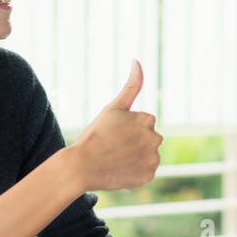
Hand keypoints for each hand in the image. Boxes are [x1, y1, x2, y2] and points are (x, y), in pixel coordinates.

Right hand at [66, 60, 162, 191]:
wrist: (81, 166)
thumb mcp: (113, 107)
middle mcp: (155, 139)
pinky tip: (120, 169)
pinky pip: (145, 172)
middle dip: (134, 142)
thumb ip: (131, 85)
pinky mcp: (149, 176)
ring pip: (147, 155)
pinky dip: (135, 172)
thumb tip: (137, 60)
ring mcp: (153, 159)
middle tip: (114, 147)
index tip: (113, 133)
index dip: (127, 128)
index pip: (143, 123)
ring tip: (116, 159)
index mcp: (148, 120)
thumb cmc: (95, 134)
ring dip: (135, 157)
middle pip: (147, 139)